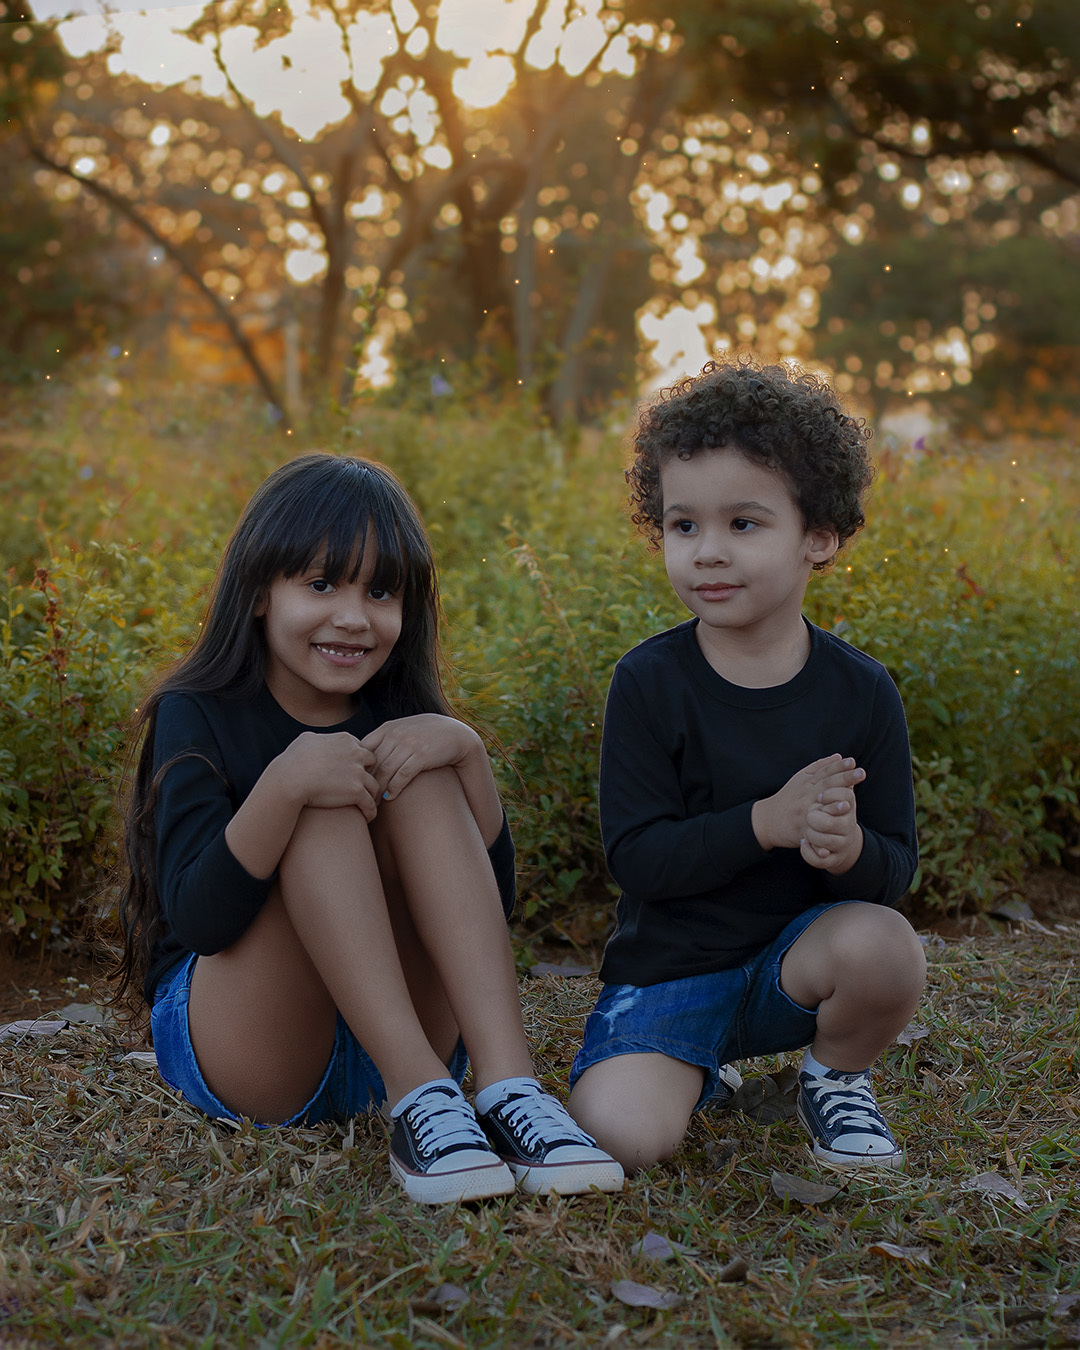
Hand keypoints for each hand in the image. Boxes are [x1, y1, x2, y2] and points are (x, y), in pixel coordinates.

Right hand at [276, 731, 380, 821]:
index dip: (357, 761)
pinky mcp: (357, 791)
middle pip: (373, 763)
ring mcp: (358, 773)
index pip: (360, 748)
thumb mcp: (305, 740)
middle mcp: (356, 753)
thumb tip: (316, 739)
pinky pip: (370, 804)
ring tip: (368, 804)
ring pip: (374, 785)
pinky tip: (366, 818)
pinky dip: (370, 812)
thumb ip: (317, 738)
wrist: (289, 779)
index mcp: (346, 740)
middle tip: (365, 786)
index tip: (353, 771)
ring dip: (372, 795)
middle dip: (369, 773)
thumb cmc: (292, 761)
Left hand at [361, 714, 480, 801]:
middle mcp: (396, 734)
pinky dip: (394, 788)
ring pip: (385, 771)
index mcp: (387, 728)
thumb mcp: (403, 731)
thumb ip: (384, 740)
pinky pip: (402, 775)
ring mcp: (409, 744)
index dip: (358, 769)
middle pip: (373, 763)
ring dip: (378, 790)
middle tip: (360, 799)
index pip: (364, 750)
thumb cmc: (425, 736)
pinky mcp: (422, 755)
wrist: (456, 734)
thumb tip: (363, 759)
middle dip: (366, 783)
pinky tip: (390, 798)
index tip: (355, 784)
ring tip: (373, 803)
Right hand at [751, 754, 864, 851]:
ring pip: (820, 807)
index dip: (839, 767)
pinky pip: (813, 831)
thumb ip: (819, 767)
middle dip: (844, 779)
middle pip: (826, 786)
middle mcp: (805, 796)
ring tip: (849, 803)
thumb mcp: (800, 779)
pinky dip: (823, 832)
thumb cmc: (788, 798)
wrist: (768, 820)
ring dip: (835, 805)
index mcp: (806, 783)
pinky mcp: (803, 829)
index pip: (825, 772)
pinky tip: (830, 837)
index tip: (853, 762)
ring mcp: (804, 812)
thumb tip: (838, 756)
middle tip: (862, 773)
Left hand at [800, 784, 863, 872]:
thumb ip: (838, 777)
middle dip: (820, 820)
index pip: (844, 803)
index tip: (819, 796)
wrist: (843, 845)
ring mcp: (839, 845)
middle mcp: (846, 829)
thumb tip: (838, 756)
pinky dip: (810, 854)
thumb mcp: (841, 796)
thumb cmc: (837, 814)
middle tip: (810, 816)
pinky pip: (819, 860)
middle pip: (835, 825)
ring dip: (814, 838)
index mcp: (848, 812)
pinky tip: (803, 845)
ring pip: (826, 845)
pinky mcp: (830, 859)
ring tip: (805, 833)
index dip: (831, 799)